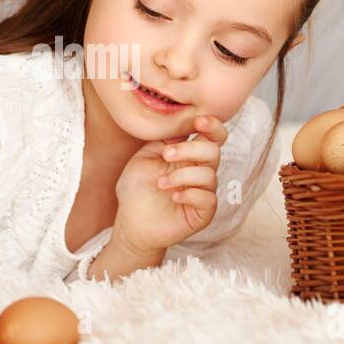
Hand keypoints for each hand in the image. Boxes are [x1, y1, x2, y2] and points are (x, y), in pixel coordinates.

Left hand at [113, 115, 226, 252]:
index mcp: (189, 156)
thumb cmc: (137, 189)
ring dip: (182, 176)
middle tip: (166, 155)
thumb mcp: (144, 157)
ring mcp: (203, 192)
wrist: (130, 222)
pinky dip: (191, 194)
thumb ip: (164, 140)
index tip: (198, 121)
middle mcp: (200, 172)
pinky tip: (174, 196)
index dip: (212, 125)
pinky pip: (208, 199)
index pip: (213, 136)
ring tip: (161, 183)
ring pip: (209, 176)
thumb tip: (184, 124)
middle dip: (189, 150)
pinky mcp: (202, 213)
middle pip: (213, 151)